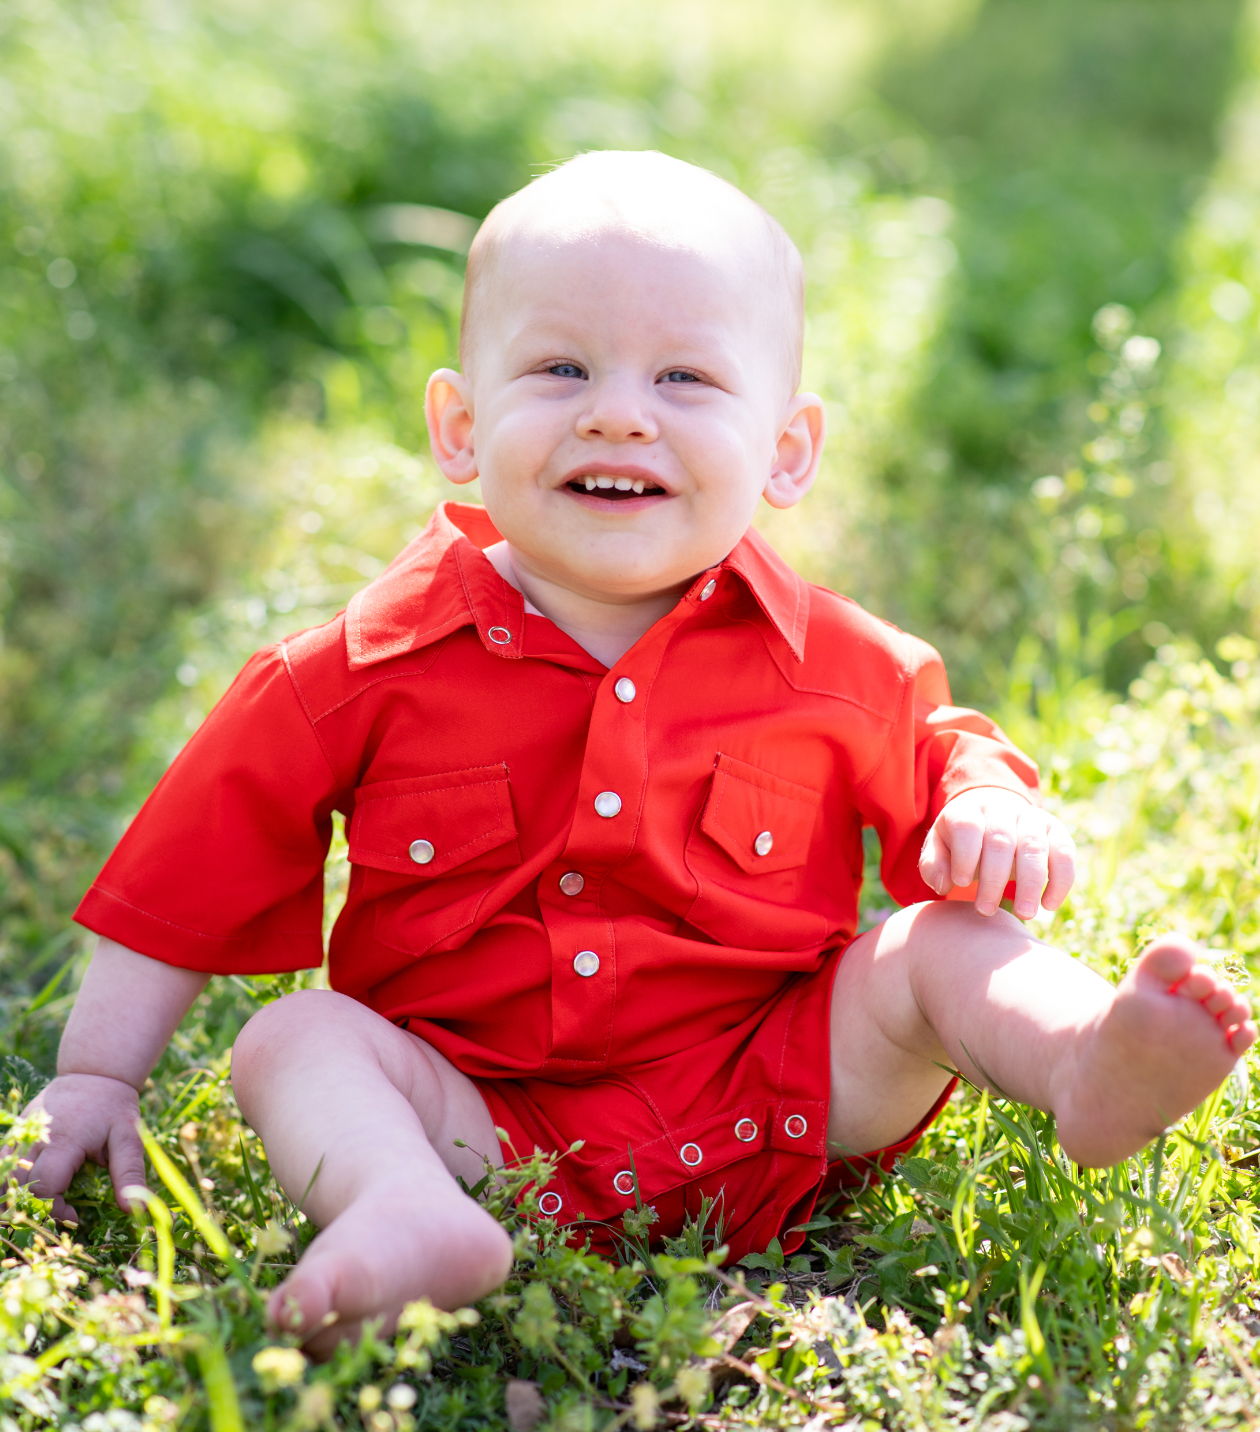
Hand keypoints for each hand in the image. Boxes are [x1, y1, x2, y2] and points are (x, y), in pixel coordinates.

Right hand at [5, 1074, 145, 1221]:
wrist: (95, 1073)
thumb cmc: (114, 1108)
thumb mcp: (129, 1137)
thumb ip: (128, 1172)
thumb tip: (133, 1209)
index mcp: (65, 1141)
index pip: (45, 1186)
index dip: (55, 1209)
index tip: (75, 1216)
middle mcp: (36, 1137)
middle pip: (18, 1183)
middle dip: (33, 1207)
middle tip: (55, 1215)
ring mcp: (22, 1131)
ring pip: (3, 1173)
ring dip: (13, 1196)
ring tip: (36, 1209)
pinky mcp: (16, 1130)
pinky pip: (2, 1160)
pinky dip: (7, 1180)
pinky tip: (22, 1192)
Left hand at [918, 787, 1075, 919]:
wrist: (993, 816)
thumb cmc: (961, 841)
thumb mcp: (939, 847)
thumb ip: (933, 865)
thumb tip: (944, 884)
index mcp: (968, 809)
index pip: (967, 827)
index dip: (964, 856)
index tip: (960, 884)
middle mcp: (1002, 809)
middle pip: (1000, 841)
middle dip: (994, 879)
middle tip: (985, 911)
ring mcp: (1032, 818)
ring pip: (1034, 847)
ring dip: (1030, 884)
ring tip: (1024, 914)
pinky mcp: (1056, 831)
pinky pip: (1064, 853)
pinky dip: (1060, 880)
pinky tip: (1049, 905)